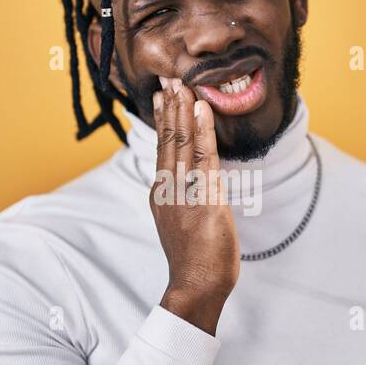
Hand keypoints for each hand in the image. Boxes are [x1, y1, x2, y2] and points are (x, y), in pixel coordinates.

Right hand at [150, 78, 239, 335]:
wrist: (197, 286)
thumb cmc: (196, 262)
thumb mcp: (183, 225)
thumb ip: (185, 200)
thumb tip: (196, 184)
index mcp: (162, 195)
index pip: (162, 149)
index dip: (163, 120)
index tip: (162, 96)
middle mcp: (168, 189)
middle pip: (168, 140)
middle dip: (169, 107)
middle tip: (169, 78)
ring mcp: (183, 193)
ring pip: (181, 143)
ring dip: (183, 111)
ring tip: (182, 85)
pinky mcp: (203, 199)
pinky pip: (203, 157)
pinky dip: (201, 130)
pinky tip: (201, 109)